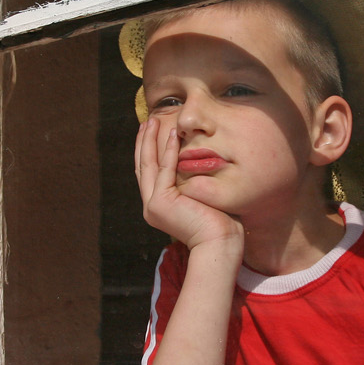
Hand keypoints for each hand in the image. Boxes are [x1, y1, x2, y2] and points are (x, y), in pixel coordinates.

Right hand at [134, 118, 243, 252]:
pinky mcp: (161, 202)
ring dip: (150, 140)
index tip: (151, 132)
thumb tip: (196, 161)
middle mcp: (151, 206)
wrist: (220, 243)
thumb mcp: (200, 196)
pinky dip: (167, 150)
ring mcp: (153, 205)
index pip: (150, 173)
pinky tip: (172, 133)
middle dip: (144, 142)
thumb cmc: (219, 223)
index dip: (148, 151)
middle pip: (143, 166)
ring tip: (153, 121)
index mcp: (158, 206)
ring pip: (148, 164)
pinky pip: (164, 170)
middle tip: (147, 121)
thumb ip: (193, 181)